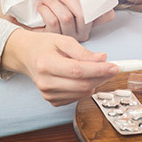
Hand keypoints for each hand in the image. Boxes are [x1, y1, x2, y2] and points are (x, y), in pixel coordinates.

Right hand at [1, 29, 119, 105]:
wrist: (26, 55)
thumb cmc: (44, 45)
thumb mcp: (63, 40)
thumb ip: (83, 52)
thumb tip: (102, 59)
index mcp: (46, 63)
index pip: (78, 71)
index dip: (99, 70)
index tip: (115, 66)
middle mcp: (45, 82)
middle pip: (82, 85)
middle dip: (101, 77)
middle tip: (111, 67)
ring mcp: (47, 94)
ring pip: (82, 93)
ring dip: (95, 82)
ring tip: (95, 69)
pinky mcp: (52, 101)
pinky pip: (77, 97)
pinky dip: (85, 88)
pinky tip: (81, 77)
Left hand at [35, 0, 114, 41]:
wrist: (34, 23)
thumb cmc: (57, 9)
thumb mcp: (73, 5)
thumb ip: (89, 2)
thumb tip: (109, 10)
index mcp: (89, 25)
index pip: (99, 15)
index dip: (88, 3)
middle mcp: (81, 34)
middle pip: (81, 15)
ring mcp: (68, 38)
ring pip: (66, 17)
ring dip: (54, 3)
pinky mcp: (54, 39)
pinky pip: (52, 22)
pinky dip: (46, 11)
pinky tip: (41, 6)